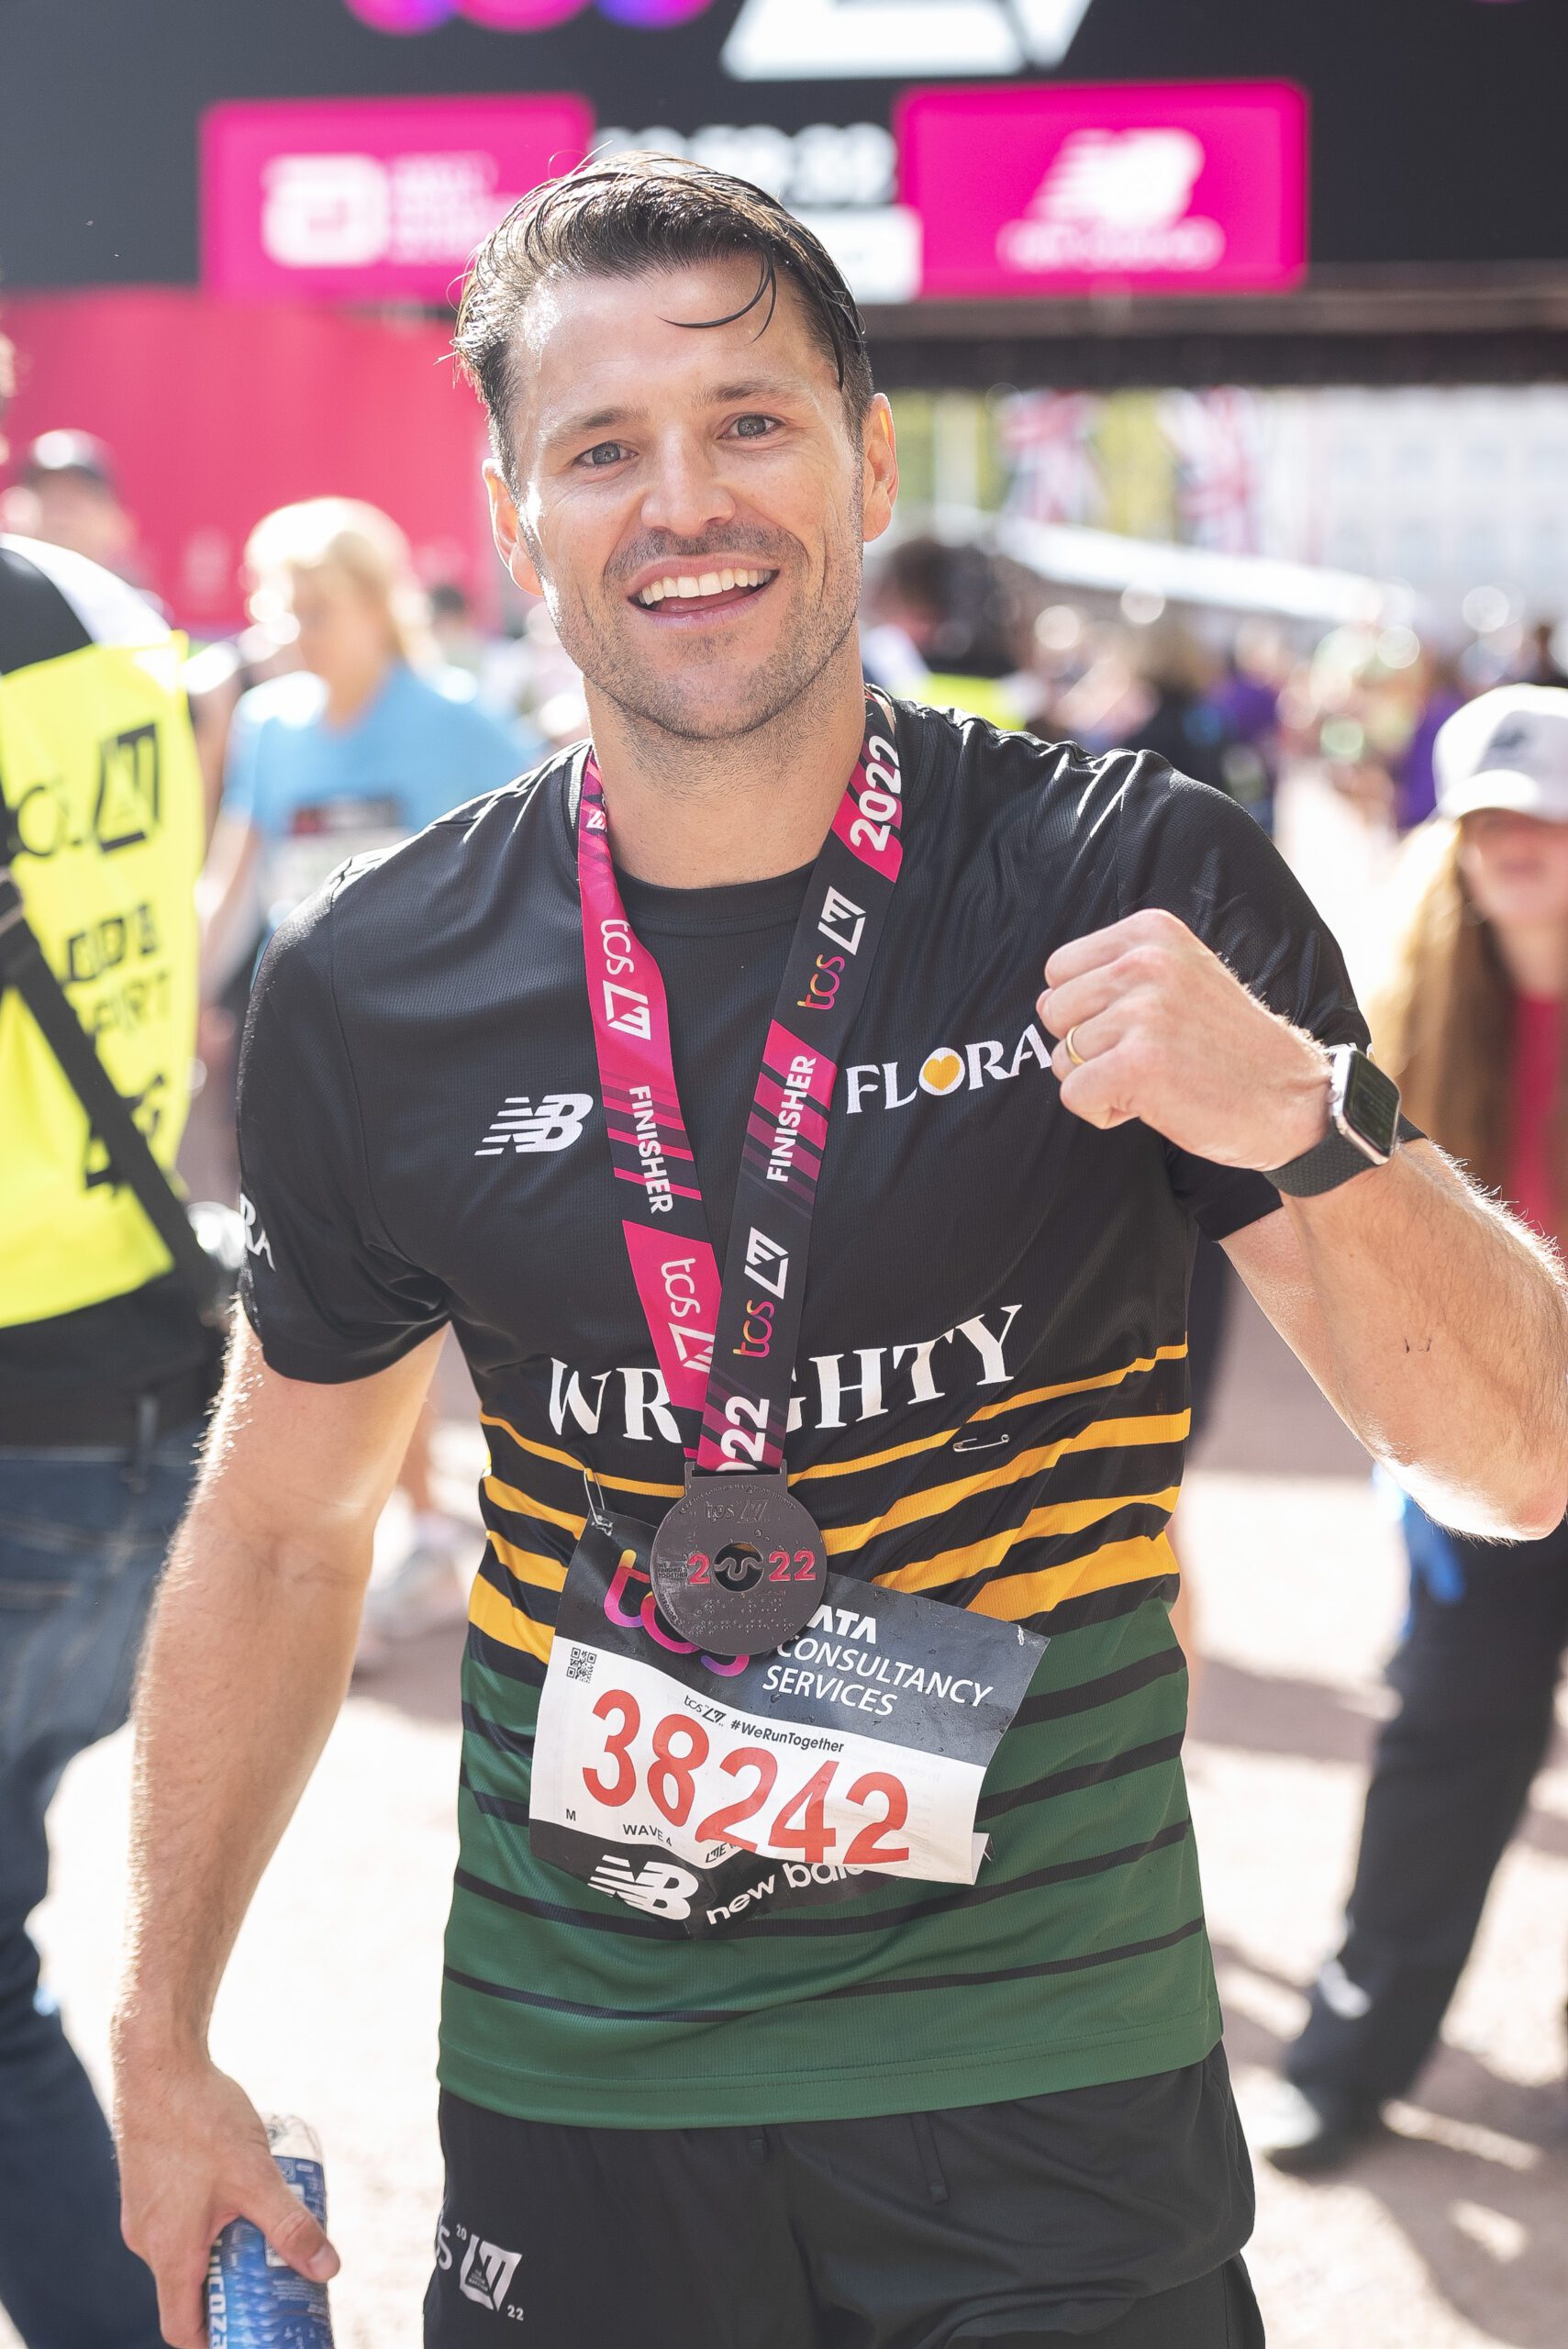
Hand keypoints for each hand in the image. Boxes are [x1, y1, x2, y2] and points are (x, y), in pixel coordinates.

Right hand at [114, 2049, 338, 2347]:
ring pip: (185, 2250)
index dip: (216, 2341)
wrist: (155, 2064)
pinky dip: (208, 2222)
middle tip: (274, 2281)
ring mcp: (142, 2211)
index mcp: (169, 2253)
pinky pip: (177, 2220)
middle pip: (187, 2290)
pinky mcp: (147, 2183)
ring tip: (266, 2230)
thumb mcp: (255, 2177)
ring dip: (222, 2250)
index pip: (182, 2327)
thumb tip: (327, 2270)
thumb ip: (290, 2226)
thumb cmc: (200, 2120)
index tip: (250, 2335)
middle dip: (231, 2293)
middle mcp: (147, 2240)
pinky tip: (240, 2190)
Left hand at [1037, 908, 1330, 1168]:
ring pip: (1061, 1056)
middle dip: (1087, 1046)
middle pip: (1053, 1012)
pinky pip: (1073, 1094)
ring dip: (1099, 1081)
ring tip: (1157, 1079)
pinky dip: (1102, 1112)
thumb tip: (1043, 1003)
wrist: (1295, 1100)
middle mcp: (1145, 962)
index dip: (1085, 1010)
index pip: (1059, 969)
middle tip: (1146, 1057)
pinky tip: (1150, 1105)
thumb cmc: (1230, 1048)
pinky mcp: (1138, 1064)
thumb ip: (1119, 974)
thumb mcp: (1182, 977)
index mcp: (1151, 932)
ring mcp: (1143, 1011)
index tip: (1137, 1027)